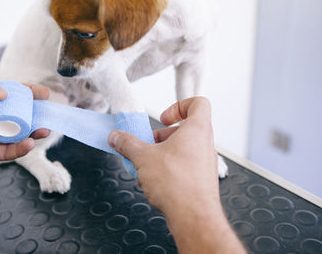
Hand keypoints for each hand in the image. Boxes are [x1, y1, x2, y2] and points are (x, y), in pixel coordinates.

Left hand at [0, 66, 49, 175]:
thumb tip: (4, 93)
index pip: (12, 94)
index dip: (28, 93)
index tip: (43, 94)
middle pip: (19, 114)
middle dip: (36, 114)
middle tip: (47, 115)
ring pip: (17, 134)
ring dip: (33, 132)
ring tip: (43, 131)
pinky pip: (7, 152)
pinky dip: (20, 149)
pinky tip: (28, 144)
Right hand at [109, 97, 218, 214]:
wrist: (193, 217)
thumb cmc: (177, 184)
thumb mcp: (143, 157)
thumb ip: (128, 144)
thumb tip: (117, 137)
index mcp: (197, 130)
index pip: (198, 103)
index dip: (179, 105)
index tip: (163, 119)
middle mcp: (205, 145)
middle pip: (184, 129)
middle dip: (161, 136)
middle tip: (146, 145)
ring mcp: (204, 163)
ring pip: (182, 150)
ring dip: (161, 154)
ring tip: (145, 165)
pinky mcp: (200, 179)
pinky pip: (183, 166)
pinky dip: (167, 169)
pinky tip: (151, 181)